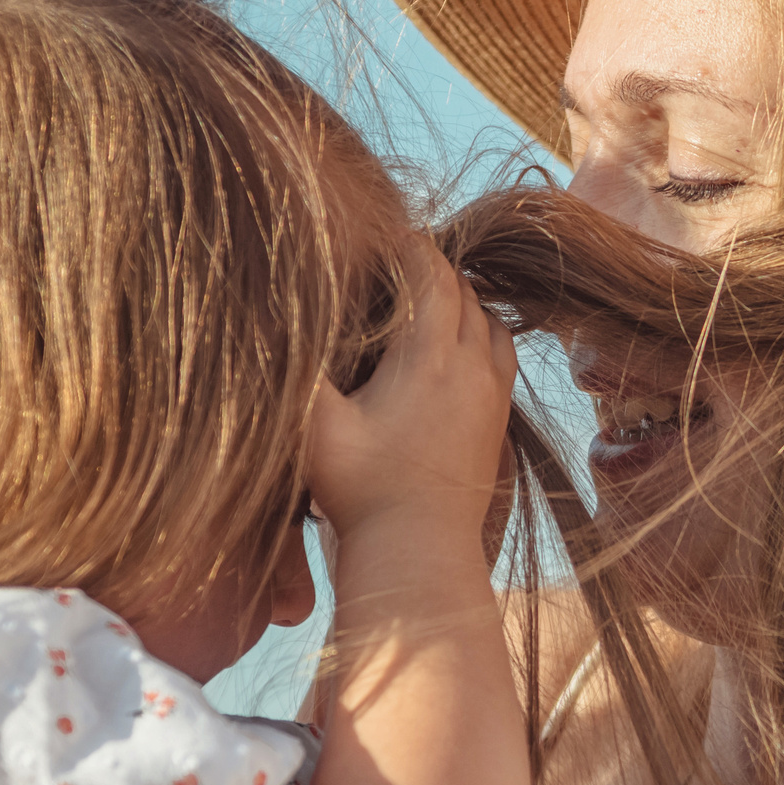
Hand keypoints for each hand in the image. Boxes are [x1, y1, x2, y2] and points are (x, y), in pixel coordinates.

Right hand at [306, 237, 517, 544]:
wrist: (418, 552)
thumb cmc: (360, 490)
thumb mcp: (315, 426)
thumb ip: (299, 369)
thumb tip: (280, 321)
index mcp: (429, 355)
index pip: (432, 274)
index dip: (410, 245)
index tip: (387, 232)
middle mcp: (471, 366)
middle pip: (464, 292)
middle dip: (434, 269)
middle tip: (399, 261)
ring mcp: (492, 395)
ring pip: (490, 322)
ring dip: (463, 302)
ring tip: (428, 300)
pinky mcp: (499, 422)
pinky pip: (502, 356)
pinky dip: (482, 336)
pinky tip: (456, 349)